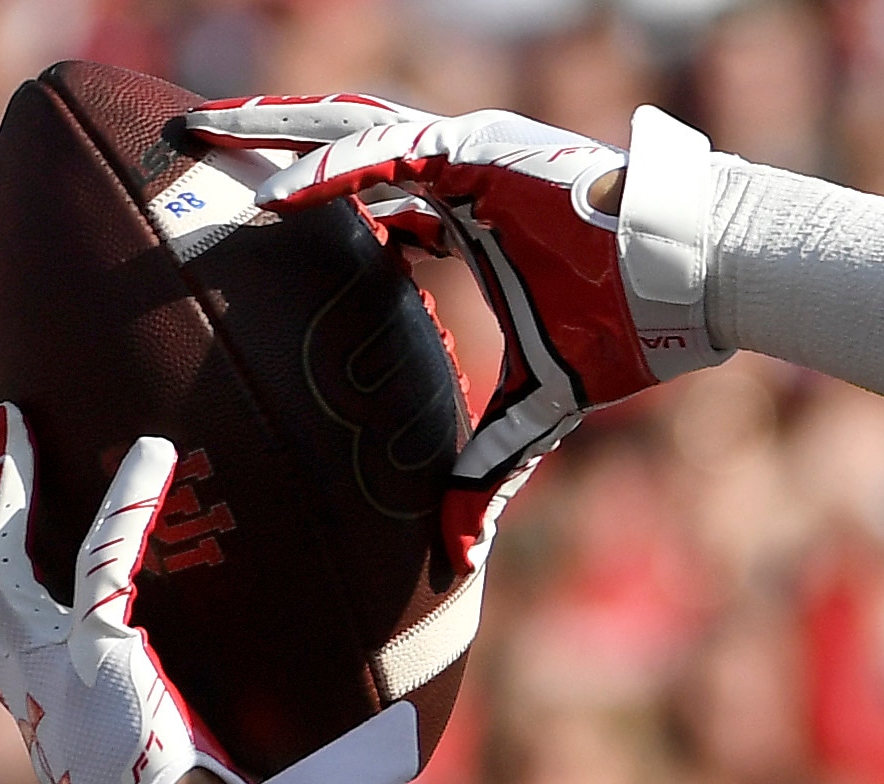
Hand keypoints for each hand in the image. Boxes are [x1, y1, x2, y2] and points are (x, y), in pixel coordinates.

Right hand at [0, 410, 287, 783]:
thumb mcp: (197, 776)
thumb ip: (229, 742)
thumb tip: (372, 737)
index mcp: (45, 716)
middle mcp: (34, 688)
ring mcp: (55, 670)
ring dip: (3, 484)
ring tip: (11, 416)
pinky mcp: (99, 657)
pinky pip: (102, 557)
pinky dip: (126, 499)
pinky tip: (155, 452)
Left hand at [183, 96, 728, 514]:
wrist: (692, 276)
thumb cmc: (630, 324)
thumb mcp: (543, 402)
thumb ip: (492, 465)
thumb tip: (457, 551)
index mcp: (464, 213)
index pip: (368, 198)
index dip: (310, 203)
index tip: (251, 219)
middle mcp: (457, 169)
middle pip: (337, 150)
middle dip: (264, 147)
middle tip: (190, 150)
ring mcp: (466, 151)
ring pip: (347, 132)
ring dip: (271, 136)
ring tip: (201, 137)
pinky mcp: (481, 151)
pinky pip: (391, 158)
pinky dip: (335, 173)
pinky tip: (277, 191)